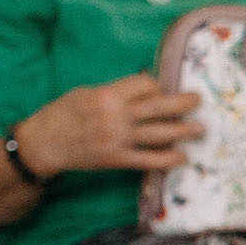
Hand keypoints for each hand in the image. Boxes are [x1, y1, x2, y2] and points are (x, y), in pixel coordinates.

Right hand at [22, 74, 202, 174]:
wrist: (44, 144)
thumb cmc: (62, 114)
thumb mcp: (86, 93)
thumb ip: (114, 91)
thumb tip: (143, 88)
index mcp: (108, 95)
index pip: (145, 84)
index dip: (158, 85)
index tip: (161, 89)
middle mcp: (116, 116)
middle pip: (159, 106)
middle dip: (183, 103)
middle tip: (198, 100)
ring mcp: (118, 139)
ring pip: (160, 133)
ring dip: (184, 131)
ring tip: (201, 129)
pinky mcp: (117, 159)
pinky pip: (149, 159)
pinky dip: (168, 159)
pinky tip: (182, 157)